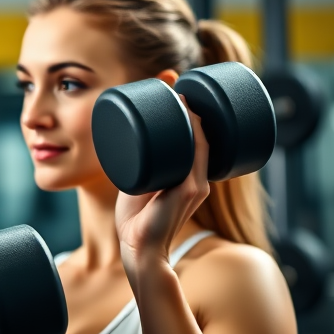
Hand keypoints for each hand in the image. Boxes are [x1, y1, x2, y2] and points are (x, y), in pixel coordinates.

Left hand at [115, 98, 210, 270]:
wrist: (140, 251)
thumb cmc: (138, 222)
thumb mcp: (140, 186)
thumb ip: (140, 169)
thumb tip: (130, 145)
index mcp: (191, 178)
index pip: (198, 139)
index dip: (191, 113)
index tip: (175, 89)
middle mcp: (199, 179)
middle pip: (203, 134)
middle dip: (192, 105)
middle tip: (173, 81)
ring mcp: (196, 184)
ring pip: (202, 139)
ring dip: (192, 112)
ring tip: (176, 90)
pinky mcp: (188, 190)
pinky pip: (198, 154)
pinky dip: (194, 133)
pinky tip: (187, 114)